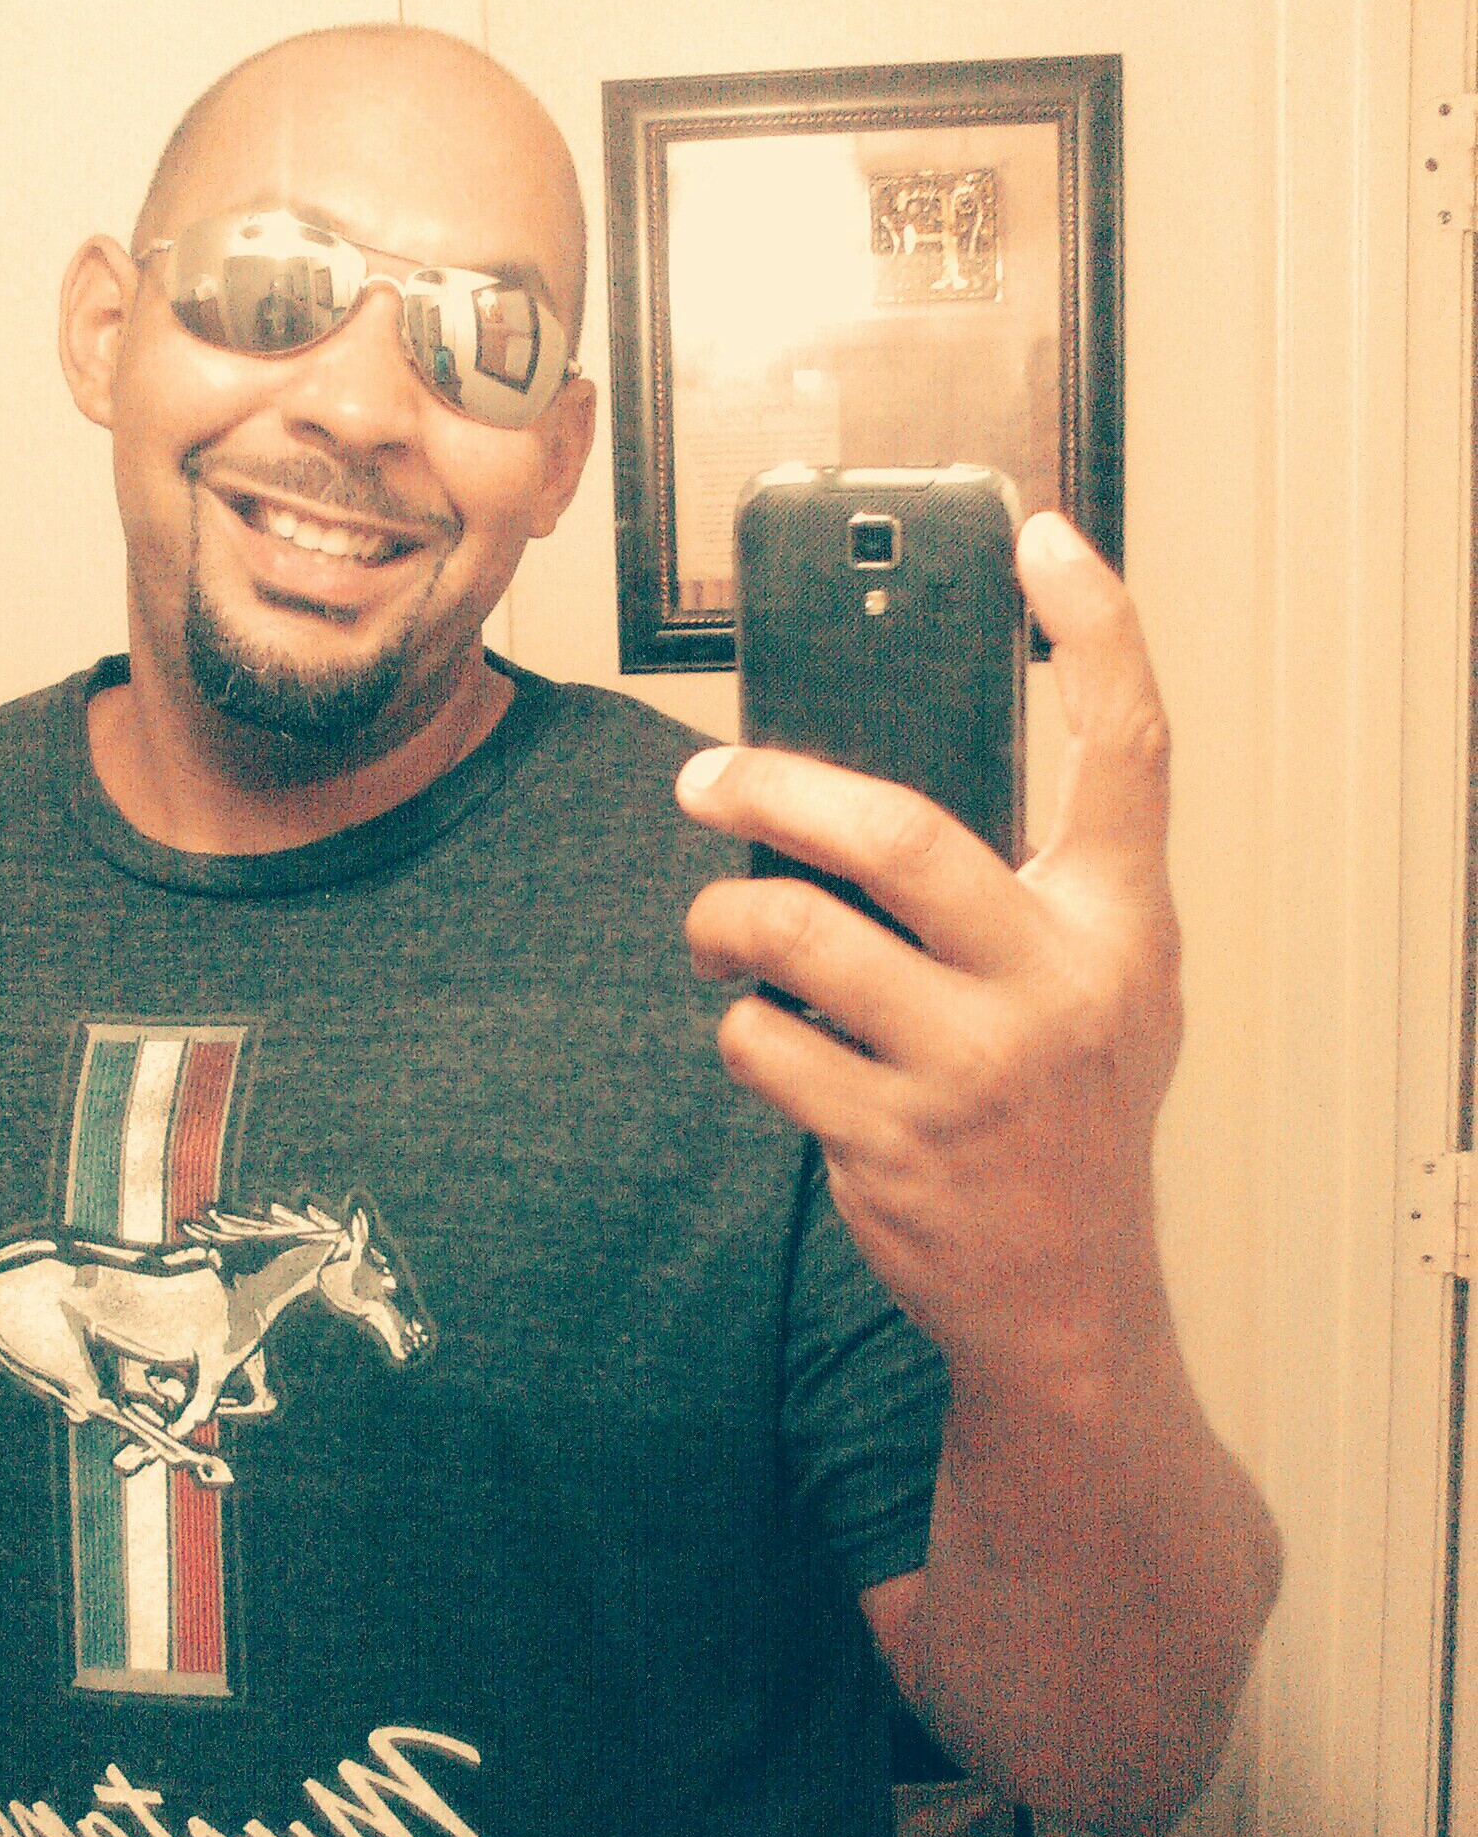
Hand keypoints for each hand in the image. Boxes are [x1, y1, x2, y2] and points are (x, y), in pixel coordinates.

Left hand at [676, 511, 1181, 1398]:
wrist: (1065, 1297)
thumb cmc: (1062, 1119)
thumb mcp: (1100, 990)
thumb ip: (1031, 894)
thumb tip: (865, 796)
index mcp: (1118, 927)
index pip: (1128, 750)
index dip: (1094, 631)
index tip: (1040, 539)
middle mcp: (1055, 985)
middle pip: (897, 833)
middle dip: (775, 791)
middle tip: (707, 781)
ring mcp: (973, 1067)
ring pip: (798, 937)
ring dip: (725, 920)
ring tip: (716, 929)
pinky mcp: (892, 1140)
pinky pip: (764, 1045)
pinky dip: (739, 1030)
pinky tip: (760, 1038)